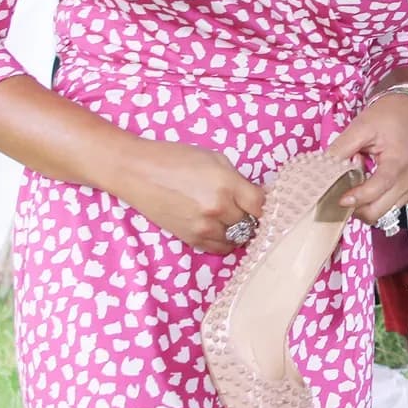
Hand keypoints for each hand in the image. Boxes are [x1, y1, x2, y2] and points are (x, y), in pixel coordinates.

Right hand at [117, 140, 266, 253]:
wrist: (139, 173)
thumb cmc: (178, 159)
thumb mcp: (217, 160)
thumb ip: (238, 180)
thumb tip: (257, 196)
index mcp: (228, 185)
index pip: (262, 205)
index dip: (267, 204)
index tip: (268, 202)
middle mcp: (218, 210)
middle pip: (252, 224)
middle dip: (254, 217)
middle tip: (251, 209)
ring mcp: (204, 227)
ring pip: (237, 239)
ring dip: (240, 230)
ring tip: (235, 217)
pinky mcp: (190, 239)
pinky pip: (219, 249)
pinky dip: (225, 241)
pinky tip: (222, 228)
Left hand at [329, 90, 407, 223]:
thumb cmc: (389, 116)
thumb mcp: (361, 126)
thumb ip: (341, 149)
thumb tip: (321, 168)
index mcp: (397, 162)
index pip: (376, 190)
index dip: (356, 198)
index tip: (339, 198)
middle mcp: (407, 179)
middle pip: (377, 211)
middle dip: (356, 206)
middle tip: (343, 189)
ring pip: (382, 213)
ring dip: (365, 204)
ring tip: (358, 181)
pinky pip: (388, 207)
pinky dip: (374, 201)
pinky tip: (368, 183)